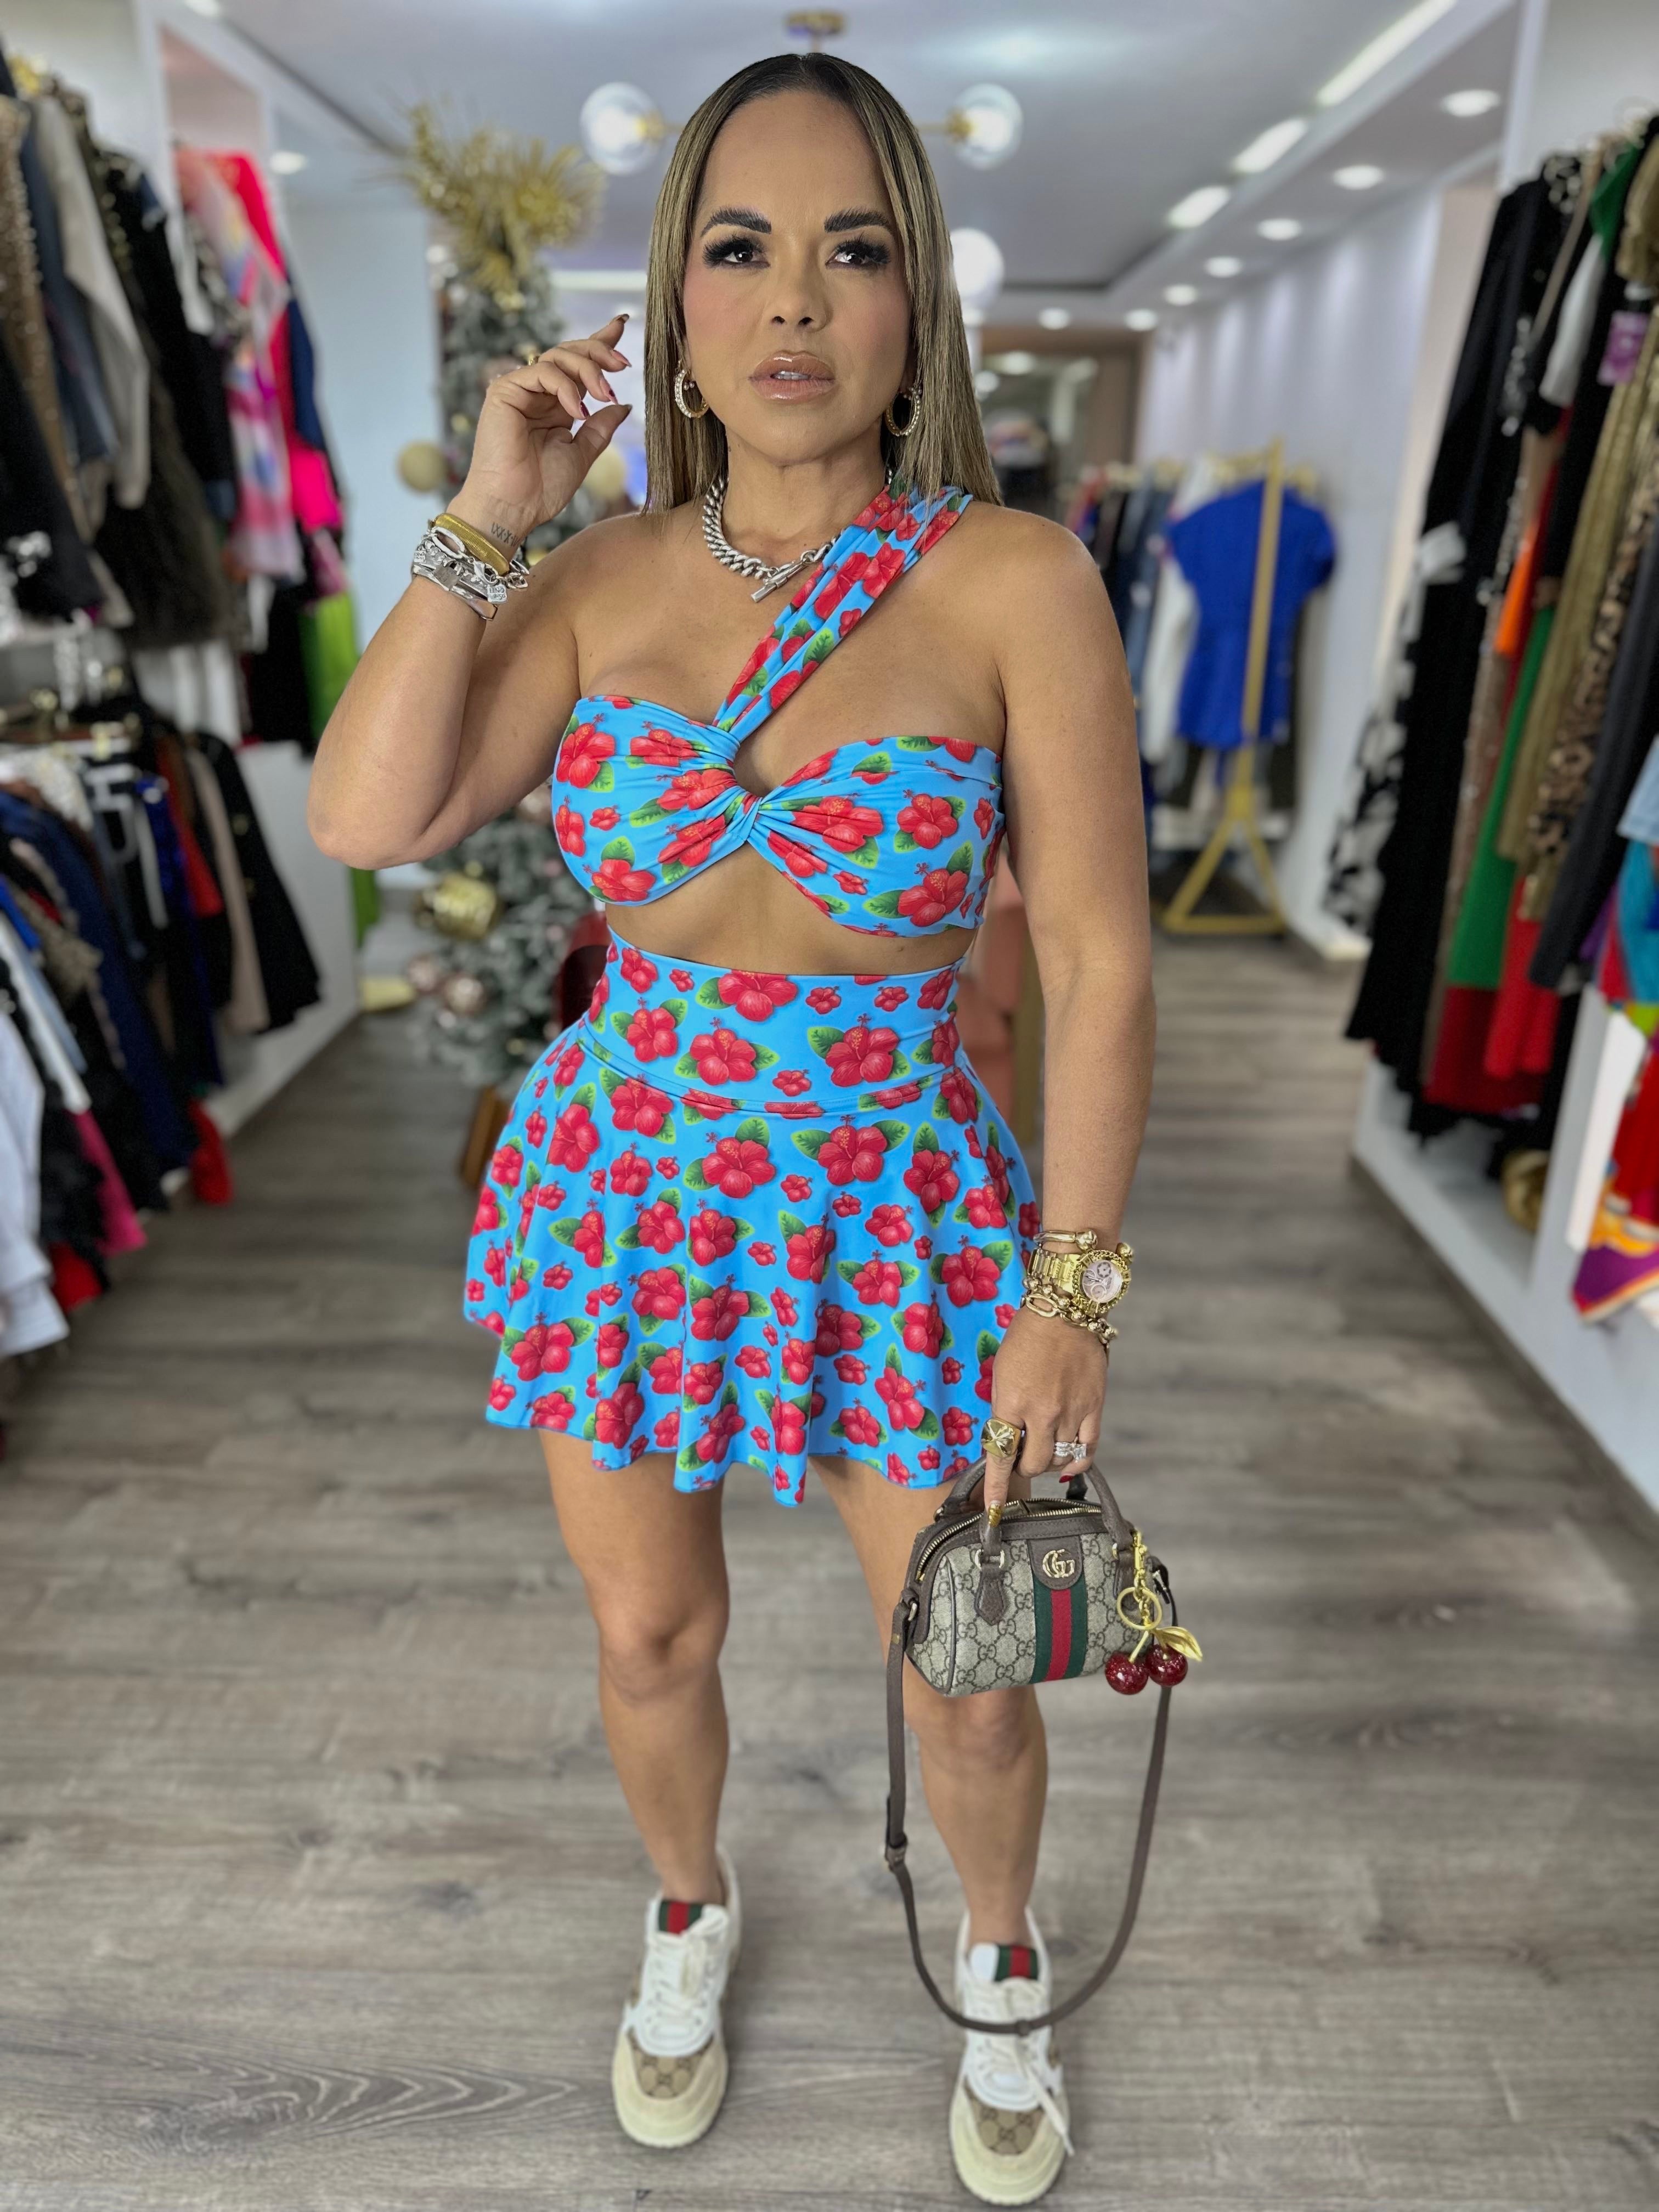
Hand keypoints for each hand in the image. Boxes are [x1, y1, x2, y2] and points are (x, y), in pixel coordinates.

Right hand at [449, 313, 632, 552]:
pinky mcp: (504, 391)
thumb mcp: (583, 454)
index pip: (578, 365)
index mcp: (555, 405)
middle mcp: (537, 393)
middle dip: (600, 352)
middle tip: (624, 364)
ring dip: (589, 370)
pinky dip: (566, 387)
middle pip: (569, 353)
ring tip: (606, 394)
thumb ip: (601, 427)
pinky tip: (578, 411)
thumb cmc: (541, 489)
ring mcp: (520, 390)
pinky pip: (542, 372)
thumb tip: (624, 404)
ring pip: (558, 357)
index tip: (621, 325)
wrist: (513, 508)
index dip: (599, 343)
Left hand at [980, 1305, 1107, 1513]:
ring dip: (1048, 1462)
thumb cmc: (1027, 1338)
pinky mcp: (1094, 1408)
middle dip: (1022, 1468)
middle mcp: (1042, 1414)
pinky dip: (1077, 1461)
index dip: (997, 1487)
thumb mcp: (1003, 1374)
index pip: (1000, 1456)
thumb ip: (1006, 1410)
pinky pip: (1087, 1449)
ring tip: (1043, 1449)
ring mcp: (1071, 1413)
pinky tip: (1070, 1461)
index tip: (993, 1510)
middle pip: (1032, 1464)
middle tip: (1020, 1458)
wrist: (1064, 1312)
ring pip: (1060, 1460)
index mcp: (1012, 1403)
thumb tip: (1008, 1440)